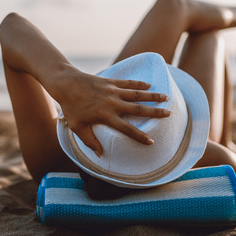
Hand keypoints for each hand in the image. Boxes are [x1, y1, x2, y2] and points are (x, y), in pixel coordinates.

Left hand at [50, 69, 168, 156]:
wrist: (66, 84)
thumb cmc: (70, 107)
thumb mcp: (77, 127)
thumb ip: (90, 141)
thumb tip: (100, 154)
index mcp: (106, 116)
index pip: (126, 129)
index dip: (139, 136)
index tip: (151, 141)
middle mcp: (113, 103)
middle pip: (138, 109)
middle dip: (155, 112)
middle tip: (169, 114)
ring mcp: (113, 91)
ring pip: (137, 94)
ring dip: (152, 95)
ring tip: (166, 97)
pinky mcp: (111, 81)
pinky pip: (128, 83)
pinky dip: (139, 84)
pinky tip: (149, 85)